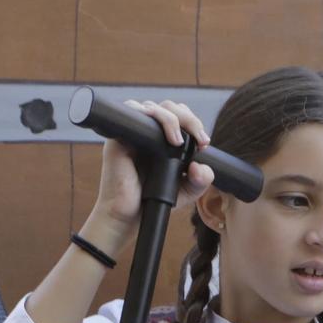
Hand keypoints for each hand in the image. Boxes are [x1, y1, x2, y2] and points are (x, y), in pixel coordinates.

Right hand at [81, 99, 215, 256]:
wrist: (129, 216)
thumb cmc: (154, 199)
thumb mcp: (187, 190)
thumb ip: (202, 179)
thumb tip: (201, 166)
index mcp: (163, 138)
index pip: (179, 115)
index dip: (194, 123)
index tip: (204, 144)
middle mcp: (148, 132)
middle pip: (168, 106)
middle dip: (189, 118)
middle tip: (199, 141)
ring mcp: (132, 132)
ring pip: (152, 106)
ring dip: (170, 117)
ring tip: (178, 141)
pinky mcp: (118, 137)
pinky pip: (131, 111)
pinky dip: (148, 115)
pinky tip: (162, 135)